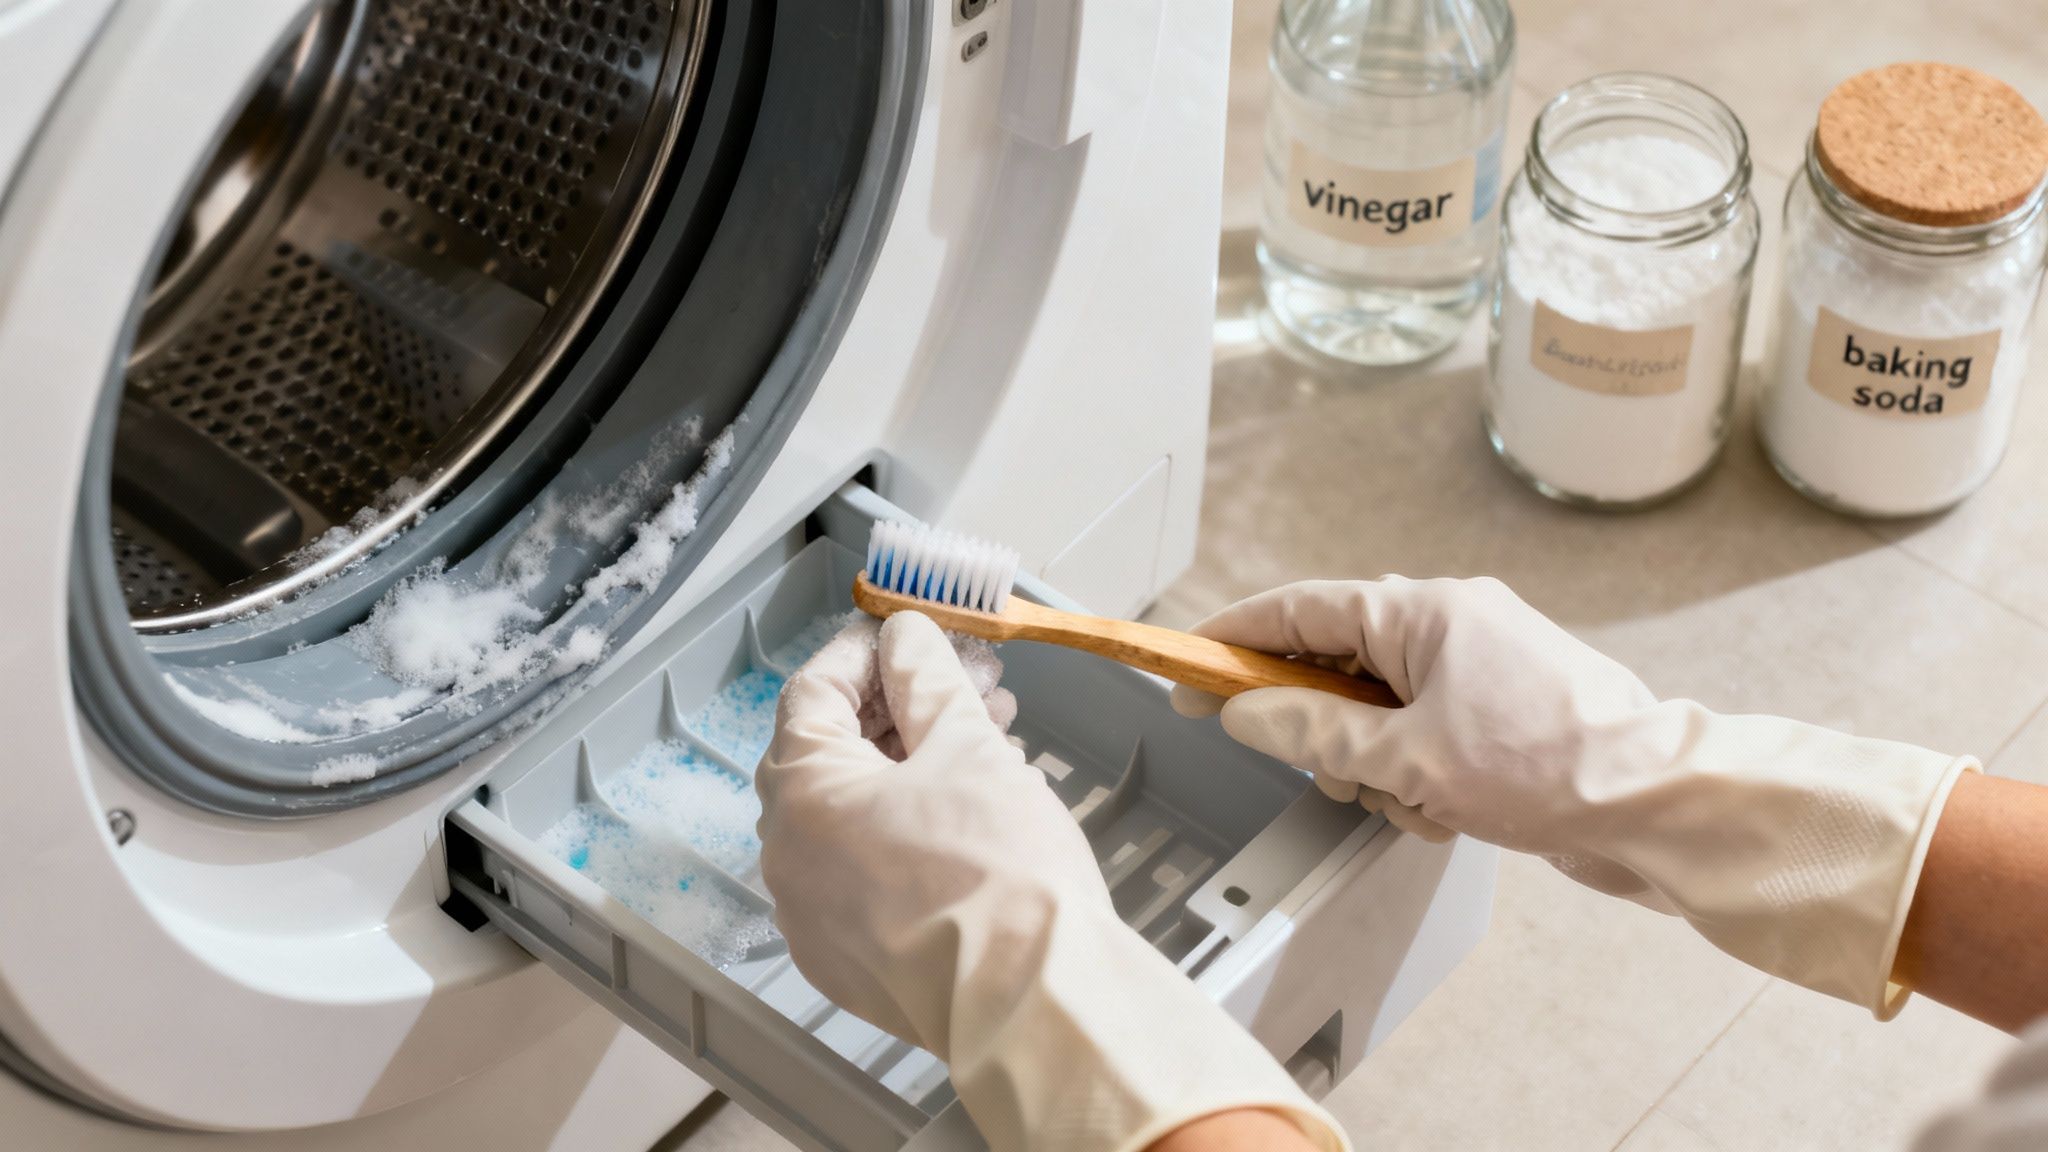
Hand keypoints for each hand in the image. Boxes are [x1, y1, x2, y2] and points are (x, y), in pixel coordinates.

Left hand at [758, 612, 1343, 1151]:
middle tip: (966, 682)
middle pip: (832, 755)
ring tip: (989, 738)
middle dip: (902, 708)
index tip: (906, 631)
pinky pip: (863, 874)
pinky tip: (969, 812)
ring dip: (910, 768)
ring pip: (851, 816)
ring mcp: (812, 918)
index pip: (814, 694)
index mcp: (802, 794)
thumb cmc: (1000, 870)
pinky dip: (903, 832)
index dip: (865, 652)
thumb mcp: (967, 746)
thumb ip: (926, 679)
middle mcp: (787, 857)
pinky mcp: (848, 962)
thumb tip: (906, 638)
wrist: (1033, 1000)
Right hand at [1173, 577, 1974, 1017]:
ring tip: (1421, 801)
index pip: (1300, 611)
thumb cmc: (1554, 765)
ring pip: (1377, 717)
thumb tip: (1246, 712)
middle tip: (1341, 775)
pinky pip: (1421, 741)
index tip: (1186, 667)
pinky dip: (1418, 781)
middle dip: (1326, 734)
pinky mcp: (1501, 715)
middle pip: (1335, 669)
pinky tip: (1450, 812)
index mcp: (1423, 611)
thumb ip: (1313, 732)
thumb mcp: (1406, 758)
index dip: (1234, 641)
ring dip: (1379, 770)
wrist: (1660, 806)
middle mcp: (1449, 626)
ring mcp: (1478, 669)